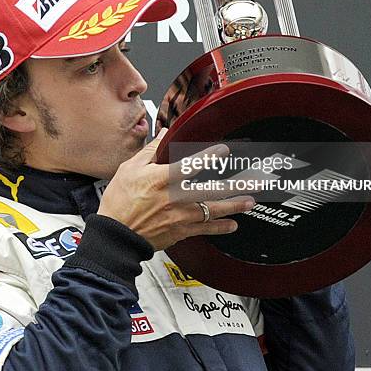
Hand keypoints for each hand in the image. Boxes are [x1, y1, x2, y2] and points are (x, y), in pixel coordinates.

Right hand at [97, 128, 254, 250]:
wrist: (116, 236)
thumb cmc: (119, 202)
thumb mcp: (129, 169)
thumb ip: (151, 150)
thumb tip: (164, 133)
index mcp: (162, 179)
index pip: (191, 165)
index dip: (210, 157)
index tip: (224, 150)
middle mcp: (175, 198)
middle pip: (212, 190)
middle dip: (235, 186)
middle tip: (254, 182)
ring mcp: (180, 216)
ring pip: (213, 211)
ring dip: (234, 206)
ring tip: (250, 201)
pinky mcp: (181, 231)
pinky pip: (206, 229)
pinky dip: (221, 228)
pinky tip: (233, 225)